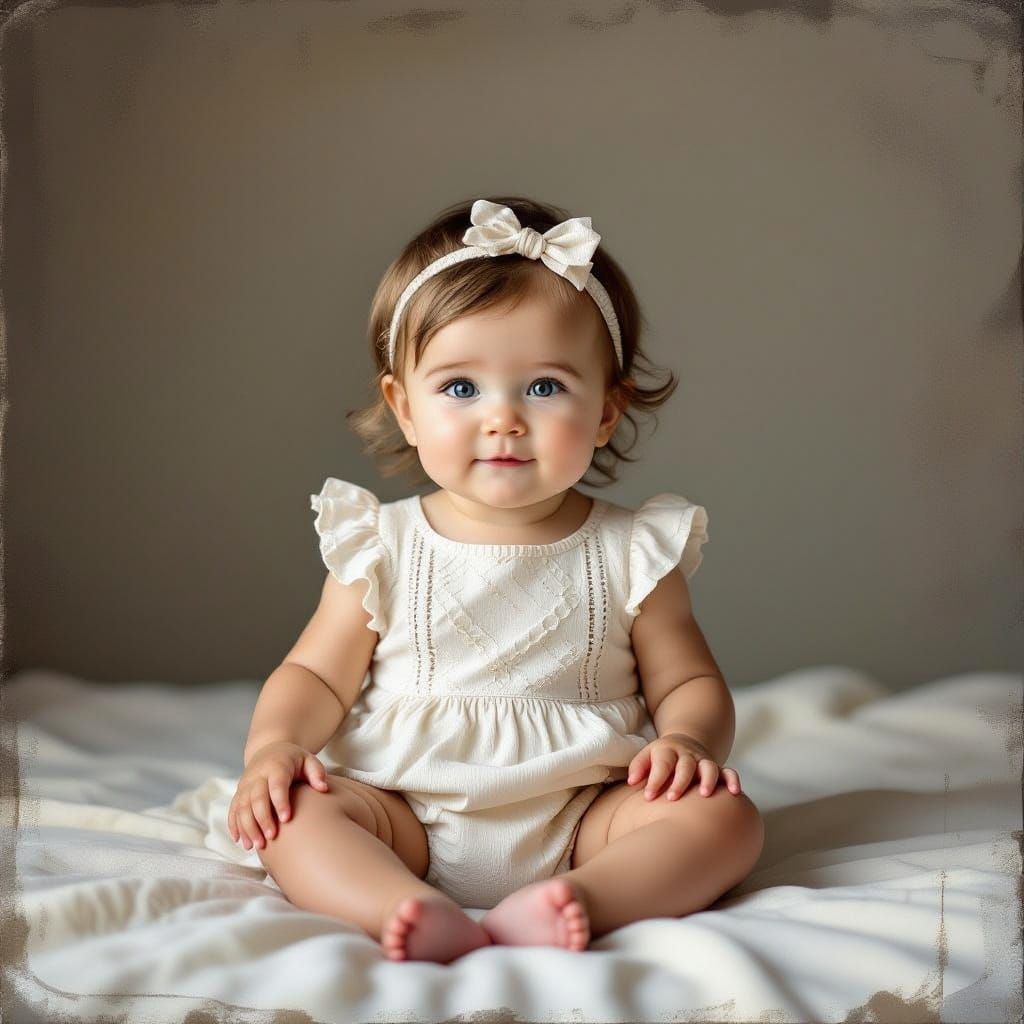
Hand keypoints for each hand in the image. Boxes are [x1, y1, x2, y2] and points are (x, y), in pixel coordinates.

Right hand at [228, 741, 330, 849]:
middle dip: (262, 818)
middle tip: (271, 837)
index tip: (286, 819)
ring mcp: (245, 784)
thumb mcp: (308, 760)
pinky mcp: (239, 793)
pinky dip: (234, 826)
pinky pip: (233, 810)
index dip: (280, 801)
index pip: (277, 784)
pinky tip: (240, 841)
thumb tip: (323, 788)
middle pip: (257, 797)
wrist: (270, 751)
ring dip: (247, 826)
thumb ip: (317, 772)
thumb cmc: (294, 760)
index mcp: (276, 766)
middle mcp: (257, 775)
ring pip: (242, 806)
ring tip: (257, 846)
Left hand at [626, 733, 742, 800]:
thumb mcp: (646, 756)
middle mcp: (687, 755)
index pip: (662, 764)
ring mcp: (703, 761)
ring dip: (708, 779)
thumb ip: (638, 767)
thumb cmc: (661, 757)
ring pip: (709, 767)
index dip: (655, 780)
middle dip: (680, 781)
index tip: (648, 796)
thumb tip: (631, 781)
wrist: (684, 743)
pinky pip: (729, 772)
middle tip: (672, 798)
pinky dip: (733, 780)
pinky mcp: (717, 768)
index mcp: (668, 751)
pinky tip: (735, 793)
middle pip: (685, 766)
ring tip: (704, 794)